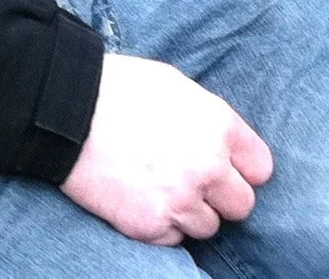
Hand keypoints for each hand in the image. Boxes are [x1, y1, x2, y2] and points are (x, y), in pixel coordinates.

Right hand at [62, 55, 273, 245]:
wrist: (67, 112)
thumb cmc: (121, 89)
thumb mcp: (178, 88)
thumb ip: (209, 120)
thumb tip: (223, 144)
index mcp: (220, 127)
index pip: (260, 169)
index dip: (242, 169)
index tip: (226, 169)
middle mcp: (208, 167)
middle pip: (242, 205)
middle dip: (220, 197)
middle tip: (193, 184)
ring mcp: (179, 199)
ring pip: (208, 226)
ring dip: (190, 213)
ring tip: (162, 190)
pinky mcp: (149, 225)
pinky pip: (174, 239)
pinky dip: (161, 226)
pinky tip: (142, 201)